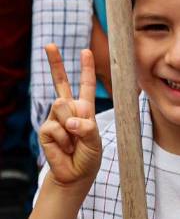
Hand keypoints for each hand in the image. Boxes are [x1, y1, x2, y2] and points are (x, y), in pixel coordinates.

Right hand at [38, 45, 101, 190]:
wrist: (75, 174)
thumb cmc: (88, 156)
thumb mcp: (95, 140)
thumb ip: (86, 127)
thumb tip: (69, 119)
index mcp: (84, 107)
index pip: (85, 84)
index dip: (85, 68)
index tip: (85, 50)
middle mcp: (68, 109)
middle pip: (60, 82)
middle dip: (55, 63)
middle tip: (49, 44)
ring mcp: (55, 118)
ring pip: (62, 108)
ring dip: (71, 128)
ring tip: (74, 142)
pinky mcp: (45, 130)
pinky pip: (55, 127)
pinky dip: (64, 139)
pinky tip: (65, 147)